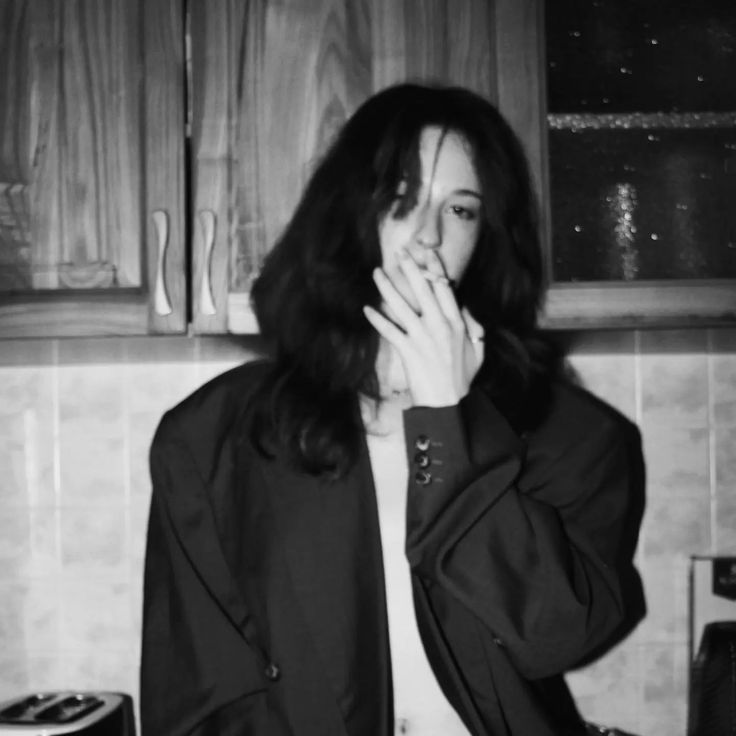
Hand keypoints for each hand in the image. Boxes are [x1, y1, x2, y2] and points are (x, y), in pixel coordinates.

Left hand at [363, 249, 484, 406]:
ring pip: (401, 305)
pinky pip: (389, 330)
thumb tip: (464, 308)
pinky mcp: (407, 350)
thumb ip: (474, 326)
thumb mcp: (478, 351)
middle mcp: (439, 325)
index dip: (436, 269)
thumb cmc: (462, 378)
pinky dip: (376, 319)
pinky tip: (366, 309)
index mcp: (457, 323)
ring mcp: (421, 336)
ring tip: (377, 272)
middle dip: (410, 268)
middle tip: (400, 252)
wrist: (448, 403)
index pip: (445, 288)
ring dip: (386, 287)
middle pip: (423, 289)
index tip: (428, 254)